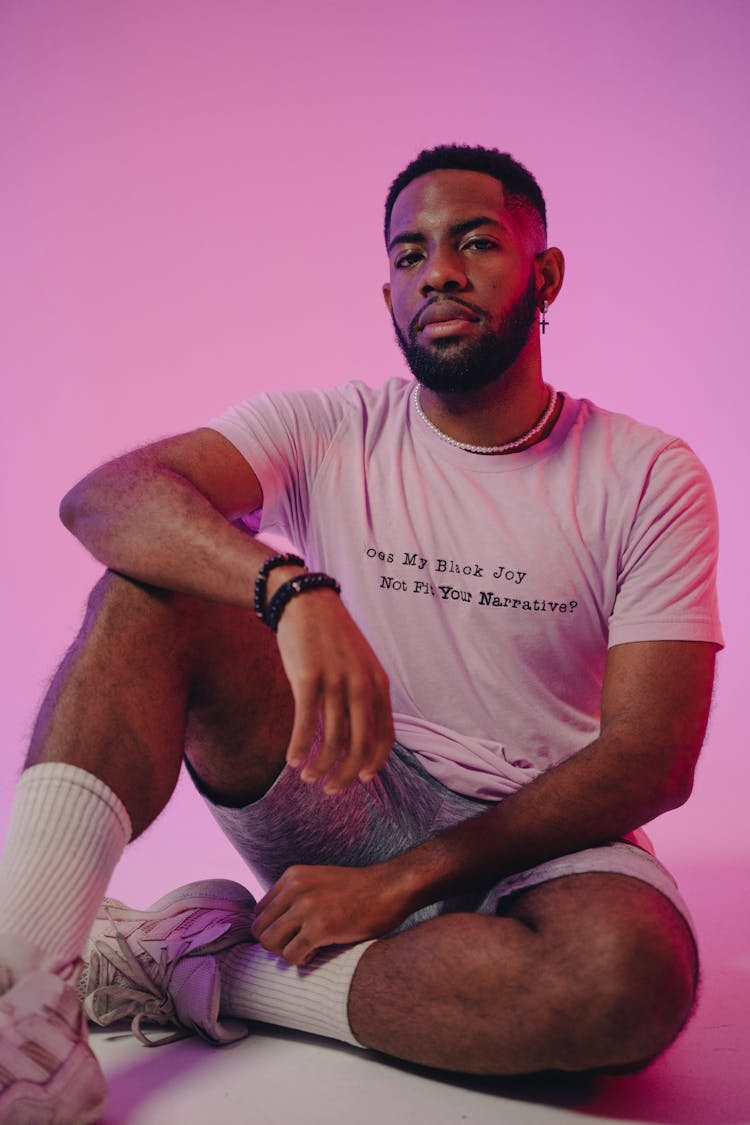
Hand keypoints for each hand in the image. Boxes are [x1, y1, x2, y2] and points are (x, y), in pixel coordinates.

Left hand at [251, 863, 410, 965]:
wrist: (391, 888)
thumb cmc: (359, 890)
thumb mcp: (319, 881)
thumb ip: (296, 895)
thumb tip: (275, 924)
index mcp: (293, 876)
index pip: (259, 912)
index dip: (272, 928)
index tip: (290, 935)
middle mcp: (295, 888)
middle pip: (260, 929)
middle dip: (276, 943)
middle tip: (298, 945)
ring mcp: (307, 907)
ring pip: (270, 944)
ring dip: (286, 953)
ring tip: (307, 949)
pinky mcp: (320, 927)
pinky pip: (291, 956)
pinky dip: (302, 961)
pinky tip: (318, 953)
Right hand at [275, 588, 393, 792]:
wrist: (306, 602)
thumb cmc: (332, 637)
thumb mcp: (361, 664)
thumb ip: (365, 695)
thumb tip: (358, 734)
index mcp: (379, 684)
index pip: (384, 736)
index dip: (373, 763)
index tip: (361, 779)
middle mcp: (361, 685)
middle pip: (359, 746)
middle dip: (345, 775)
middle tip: (330, 789)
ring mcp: (335, 683)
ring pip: (331, 741)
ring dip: (318, 766)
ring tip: (307, 776)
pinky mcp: (307, 679)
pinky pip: (305, 724)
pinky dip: (298, 747)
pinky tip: (290, 760)